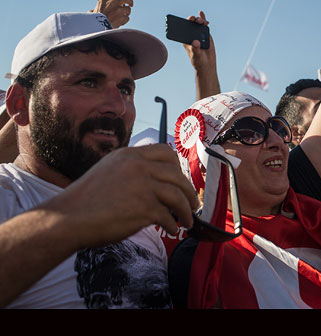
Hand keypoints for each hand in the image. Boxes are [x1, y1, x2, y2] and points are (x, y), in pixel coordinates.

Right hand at [56, 144, 198, 247]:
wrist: (66, 219)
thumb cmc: (85, 201)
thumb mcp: (109, 171)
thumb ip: (131, 171)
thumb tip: (157, 183)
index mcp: (129, 155)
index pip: (166, 152)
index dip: (177, 167)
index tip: (180, 180)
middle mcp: (138, 166)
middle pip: (177, 175)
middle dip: (188, 191)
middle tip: (192, 204)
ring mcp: (143, 185)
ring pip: (178, 195)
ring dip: (187, 210)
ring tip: (187, 221)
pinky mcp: (144, 207)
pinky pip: (169, 215)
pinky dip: (173, 224)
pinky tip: (171, 230)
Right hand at [92, 0, 132, 27]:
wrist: (96, 28)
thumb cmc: (95, 20)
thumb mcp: (95, 9)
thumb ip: (101, 7)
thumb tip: (93, 10)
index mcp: (105, 0)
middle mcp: (112, 3)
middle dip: (130, 1)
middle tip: (131, 4)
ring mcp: (118, 10)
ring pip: (128, 9)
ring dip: (126, 13)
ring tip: (120, 16)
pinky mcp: (122, 17)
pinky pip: (127, 18)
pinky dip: (124, 20)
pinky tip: (119, 21)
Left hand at [182, 11, 219, 97]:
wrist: (207, 63)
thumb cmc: (199, 61)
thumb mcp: (196, 56)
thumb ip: (196, 49)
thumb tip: (196, 42)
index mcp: (185, 39)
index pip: (182, 30)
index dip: (181, 24)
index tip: (182, 21)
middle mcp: (191, 35)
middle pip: (190, 25)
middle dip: (191, 20)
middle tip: (192, 19)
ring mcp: (199, 34)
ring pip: (197, 24)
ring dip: (198, 20)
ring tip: (200, 21)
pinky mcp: (206, 34)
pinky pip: (204, 26)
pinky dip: (204, 20)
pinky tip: (203, 15)